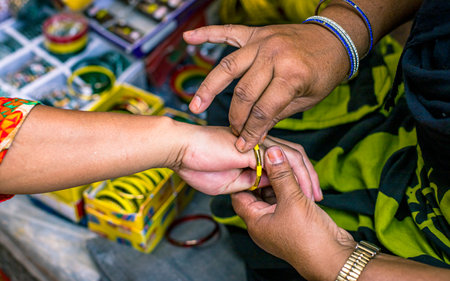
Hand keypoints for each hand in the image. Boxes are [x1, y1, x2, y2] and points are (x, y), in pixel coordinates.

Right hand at [171, 123, 320, 199]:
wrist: (181, 150)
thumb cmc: (198, 166)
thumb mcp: (229, 183)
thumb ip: (248, 184)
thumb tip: (265, 187)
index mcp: (254, 152)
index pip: (284, 161)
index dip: (298, 176)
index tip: (307, 196)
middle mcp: (260, 145)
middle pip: (294, 156)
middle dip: (309, 177)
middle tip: (318, 197)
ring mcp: (258, 143)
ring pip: (293, 157)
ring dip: (307, 178)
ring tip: (315, 196)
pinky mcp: (254, 146)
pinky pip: (282, 160)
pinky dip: (294, 174)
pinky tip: (302, 189)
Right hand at [183, 24, 348, 151]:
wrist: (335, 38)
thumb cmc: (324, 72)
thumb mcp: (307, 99)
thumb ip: (277, 114)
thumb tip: (254, 134)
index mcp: (292, 75)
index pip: (263, 110)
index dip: (251, 132)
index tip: (242, 146)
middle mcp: (274, 56)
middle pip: (243, 93)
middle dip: (236, 118)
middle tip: (232, 132)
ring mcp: (263, 42)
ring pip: (228, 67)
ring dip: (209, 88)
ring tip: (195, 106)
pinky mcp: (256, 33)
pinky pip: (227, 32)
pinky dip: (207, 33)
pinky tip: (189, 37)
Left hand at [231, 146, 354, 279]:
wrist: (334, 258)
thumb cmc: (309, 237)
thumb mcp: (292, 200)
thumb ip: (281, 175)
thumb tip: (272, 152)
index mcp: (255, 221)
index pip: (240, 194)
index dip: (245, 175)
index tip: (253, 159)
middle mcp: (263, 222)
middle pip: (257, 192)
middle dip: (265, 175)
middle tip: (271, 157)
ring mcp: (278, 221)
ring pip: (274, 194)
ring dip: (281, 180)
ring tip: (286, 163)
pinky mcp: (293, 219)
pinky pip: (287, 199)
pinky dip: (291, 188)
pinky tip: (298, 177)